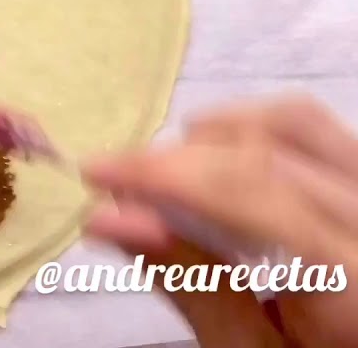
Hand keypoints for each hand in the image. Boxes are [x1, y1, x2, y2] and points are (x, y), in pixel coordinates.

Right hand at [83, 96, 357, 347]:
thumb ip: (190, 283)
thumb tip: (110, 219)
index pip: (249, 189)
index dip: (164, 172)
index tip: (94, 174)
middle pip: (268, 147)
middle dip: (179, 158)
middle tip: (119, 185)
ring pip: (295, 123)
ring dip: (217, 138)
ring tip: (172, 179)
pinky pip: (313, 132)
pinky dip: (255, 137)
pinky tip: (220, 174)